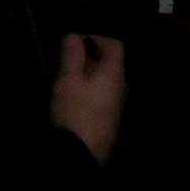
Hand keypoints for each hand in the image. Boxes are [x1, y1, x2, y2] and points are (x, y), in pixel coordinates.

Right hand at [50, 34, 124, 164]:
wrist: (80, 155)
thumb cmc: (75, 111)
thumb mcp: (68, 79)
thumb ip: (72, 55)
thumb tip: (75, 35)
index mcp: (115, 72)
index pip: (115, 44)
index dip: (96, 38)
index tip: (75, 43)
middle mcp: (123, 86)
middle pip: (111, 62)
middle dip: (89, 57)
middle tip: (66, 62)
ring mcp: (118, 105)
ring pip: (106, 81)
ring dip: (89, 75)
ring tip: (66, 81)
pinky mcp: (111, 120)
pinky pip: (103, 96)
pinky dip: (91, 90)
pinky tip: (73, 100)